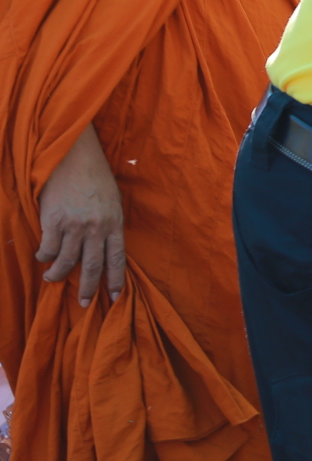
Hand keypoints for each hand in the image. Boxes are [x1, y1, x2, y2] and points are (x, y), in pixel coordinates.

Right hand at [36, 125, 126, 308]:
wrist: (74, 156)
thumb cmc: (95, 178)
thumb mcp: (113, 202)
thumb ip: (110, 225)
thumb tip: (104, 249)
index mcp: (115, 224)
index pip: (117, 259)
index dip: (116, 281)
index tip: (114, 298)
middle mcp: (96, 228)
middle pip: (92, 266)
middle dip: (88, 288)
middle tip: (84, 304)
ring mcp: (75, 225)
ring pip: (67, 261)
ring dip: (58, 274)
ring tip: (52, 279)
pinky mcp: (53, 220)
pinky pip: (49, 248)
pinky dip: (45, 256)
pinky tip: (43, 257)